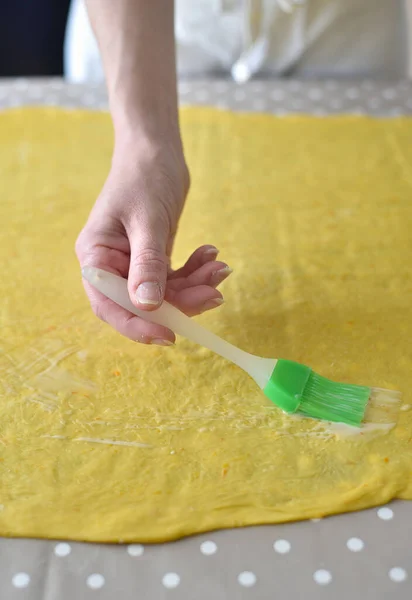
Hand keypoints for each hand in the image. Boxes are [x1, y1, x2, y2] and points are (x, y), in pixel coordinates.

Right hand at [75, 140, 231, 344]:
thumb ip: (147, 264)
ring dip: (195, 286)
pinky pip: (175, 278)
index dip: (137, 326)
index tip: (170, 336)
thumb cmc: (145, 177)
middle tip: (214, 294)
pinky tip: (211, 255)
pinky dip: (195, 271)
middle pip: (143, 304)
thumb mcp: (148, 221)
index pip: (110, 305)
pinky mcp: (153, 259)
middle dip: (181, 302)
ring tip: (219, 268)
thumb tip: (147, 306)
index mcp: (96, 257)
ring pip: (165, 293)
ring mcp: (133, 264)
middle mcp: (112, 266)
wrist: (157, 151)